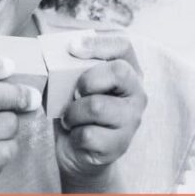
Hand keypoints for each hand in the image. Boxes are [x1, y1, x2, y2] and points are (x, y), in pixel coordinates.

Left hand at [55, 32, 146, 190]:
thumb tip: (57, 51)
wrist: (77, 152)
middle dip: (86, 80)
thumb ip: (72, 67)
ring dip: (73, 113)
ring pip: (97, 106)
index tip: (73, 47)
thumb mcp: (72, 84)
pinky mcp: (119, 145)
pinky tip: (76, 135)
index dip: (98, 43)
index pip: (123, 46)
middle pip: (118, 72)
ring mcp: (131, 120)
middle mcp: (137, 94)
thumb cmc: (75, 110)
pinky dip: (73, 134)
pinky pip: (88, 134)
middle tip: (74, 93)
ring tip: (70, 118)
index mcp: (128, 72)